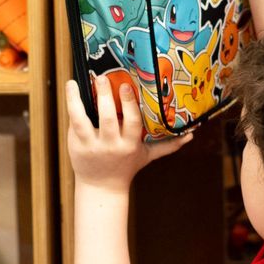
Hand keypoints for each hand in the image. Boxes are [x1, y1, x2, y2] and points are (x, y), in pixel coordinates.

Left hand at [66, 79, 189, 192]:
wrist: (102, 186)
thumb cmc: (127, 166)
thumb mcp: (148, 155)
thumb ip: (169, 145)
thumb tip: (192, 135)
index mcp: (130, 144)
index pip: (132, 123)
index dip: (128, 105)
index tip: (126, 87)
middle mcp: (111, 145)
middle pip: (108, 120)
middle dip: (105, 98)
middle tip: (102, 78)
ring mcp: (92, 145)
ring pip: (85, 121)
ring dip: (81, 100)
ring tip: (78, 82)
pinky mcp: (77, 144)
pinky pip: (73, 122)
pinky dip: (71, 104)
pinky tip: (71, 87)